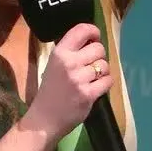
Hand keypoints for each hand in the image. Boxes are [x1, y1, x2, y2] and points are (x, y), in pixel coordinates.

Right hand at [22, 23, 113, 142]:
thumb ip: (70, 53)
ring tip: (92, 80)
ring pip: (104, 65)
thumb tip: (92, 41)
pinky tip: (95, 89)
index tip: (94, 38)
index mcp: (59, 53)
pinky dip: (105, 84)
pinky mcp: (88, 94)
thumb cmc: (49, 92)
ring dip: (102, 72)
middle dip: (99, 57)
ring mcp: (79, 79)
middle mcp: (69, 63)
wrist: (43, 120)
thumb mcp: (53, 66)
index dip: (93, 32)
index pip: (81, 30)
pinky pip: (108, 81)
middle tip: (91, 66)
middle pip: (99, 48)